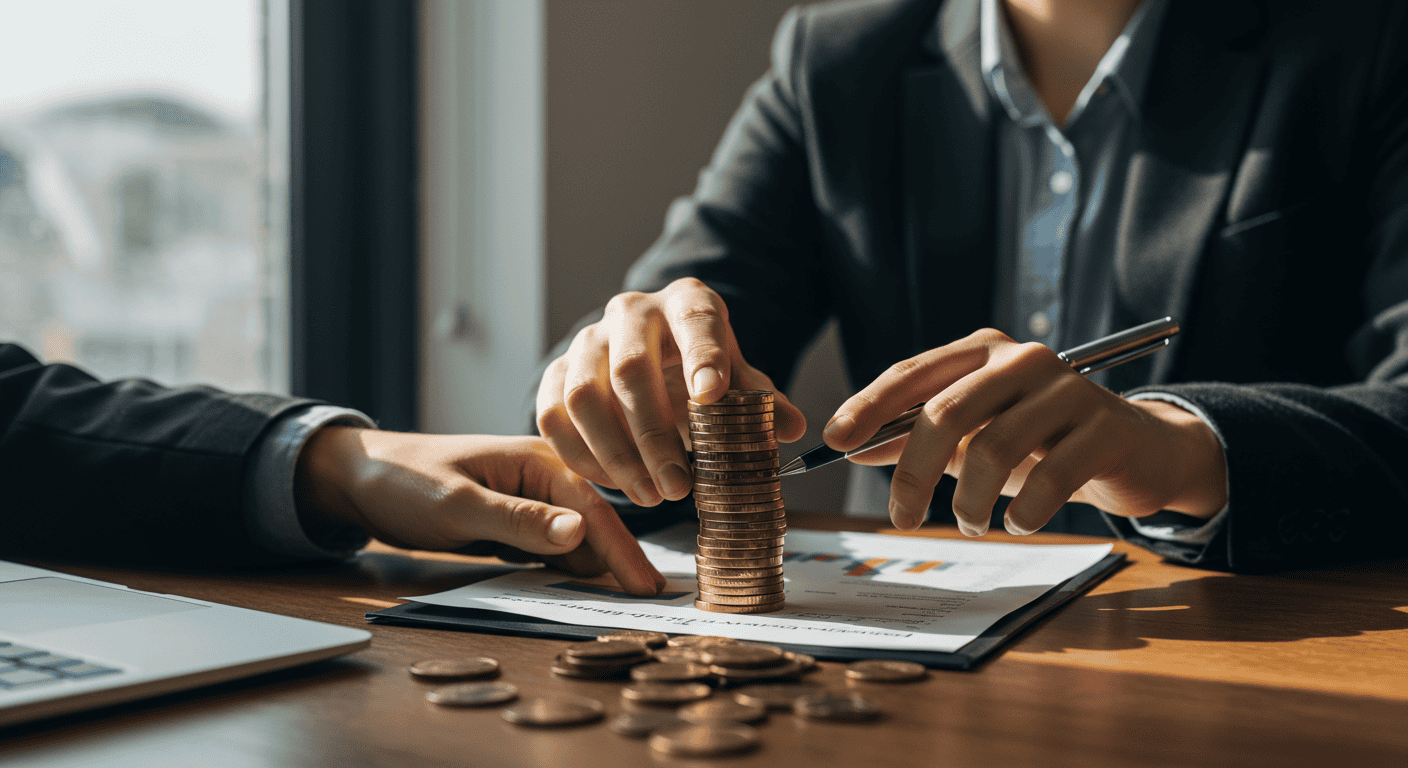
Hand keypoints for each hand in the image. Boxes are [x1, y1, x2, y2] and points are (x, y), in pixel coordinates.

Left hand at [295, 430, 665, 595]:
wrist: (359, 477)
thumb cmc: (403, 480)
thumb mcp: (459, 504)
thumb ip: (519, 520)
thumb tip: (580, 533)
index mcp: (536, 460)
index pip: (593, 508)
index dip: (622, 549)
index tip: (645, 586)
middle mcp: (540, 476)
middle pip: (593, 524)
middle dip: (621, 559)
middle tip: (651, 598)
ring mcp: (527, 500)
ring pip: (574, 539)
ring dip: (598, 566)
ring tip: (628, 598)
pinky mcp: (512, 522)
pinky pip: (549, 548)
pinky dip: (567, 568)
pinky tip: (582, 588)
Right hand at [536, 277, 805, 505]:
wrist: (650, 356)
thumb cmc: (700, 367)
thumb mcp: (736, 378)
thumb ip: (760, 401)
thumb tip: (793, 427)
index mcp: (686, 303)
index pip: (695, 323)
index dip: (702, 358)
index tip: (712, 396)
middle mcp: (631, 312)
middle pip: (630, 369)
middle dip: (653, 435)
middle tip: (678, 487)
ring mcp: (587, 340)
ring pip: (583, 396)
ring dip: (615, 454)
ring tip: (649, 496)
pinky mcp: (557, 370)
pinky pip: (552, 414)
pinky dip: (580, 455)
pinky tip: (613, 484)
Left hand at [824, 329, 1227, 535]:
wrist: (1137, 451)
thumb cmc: (1043, 443)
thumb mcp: (974, 437)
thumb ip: (916, 437)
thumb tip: (855, 448)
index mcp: (984, 352)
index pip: (914, 373)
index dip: (869, 405)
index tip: (836, 441)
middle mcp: (1023, 360)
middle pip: (946, 412)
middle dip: (913, 471)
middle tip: (900, 516)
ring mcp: (1068, 391)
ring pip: (994, 449)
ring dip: (970, 501)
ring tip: (970, 523)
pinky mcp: (1104, 429)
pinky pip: (1049, 477)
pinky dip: (1023, 511)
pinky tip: (1018, 522)